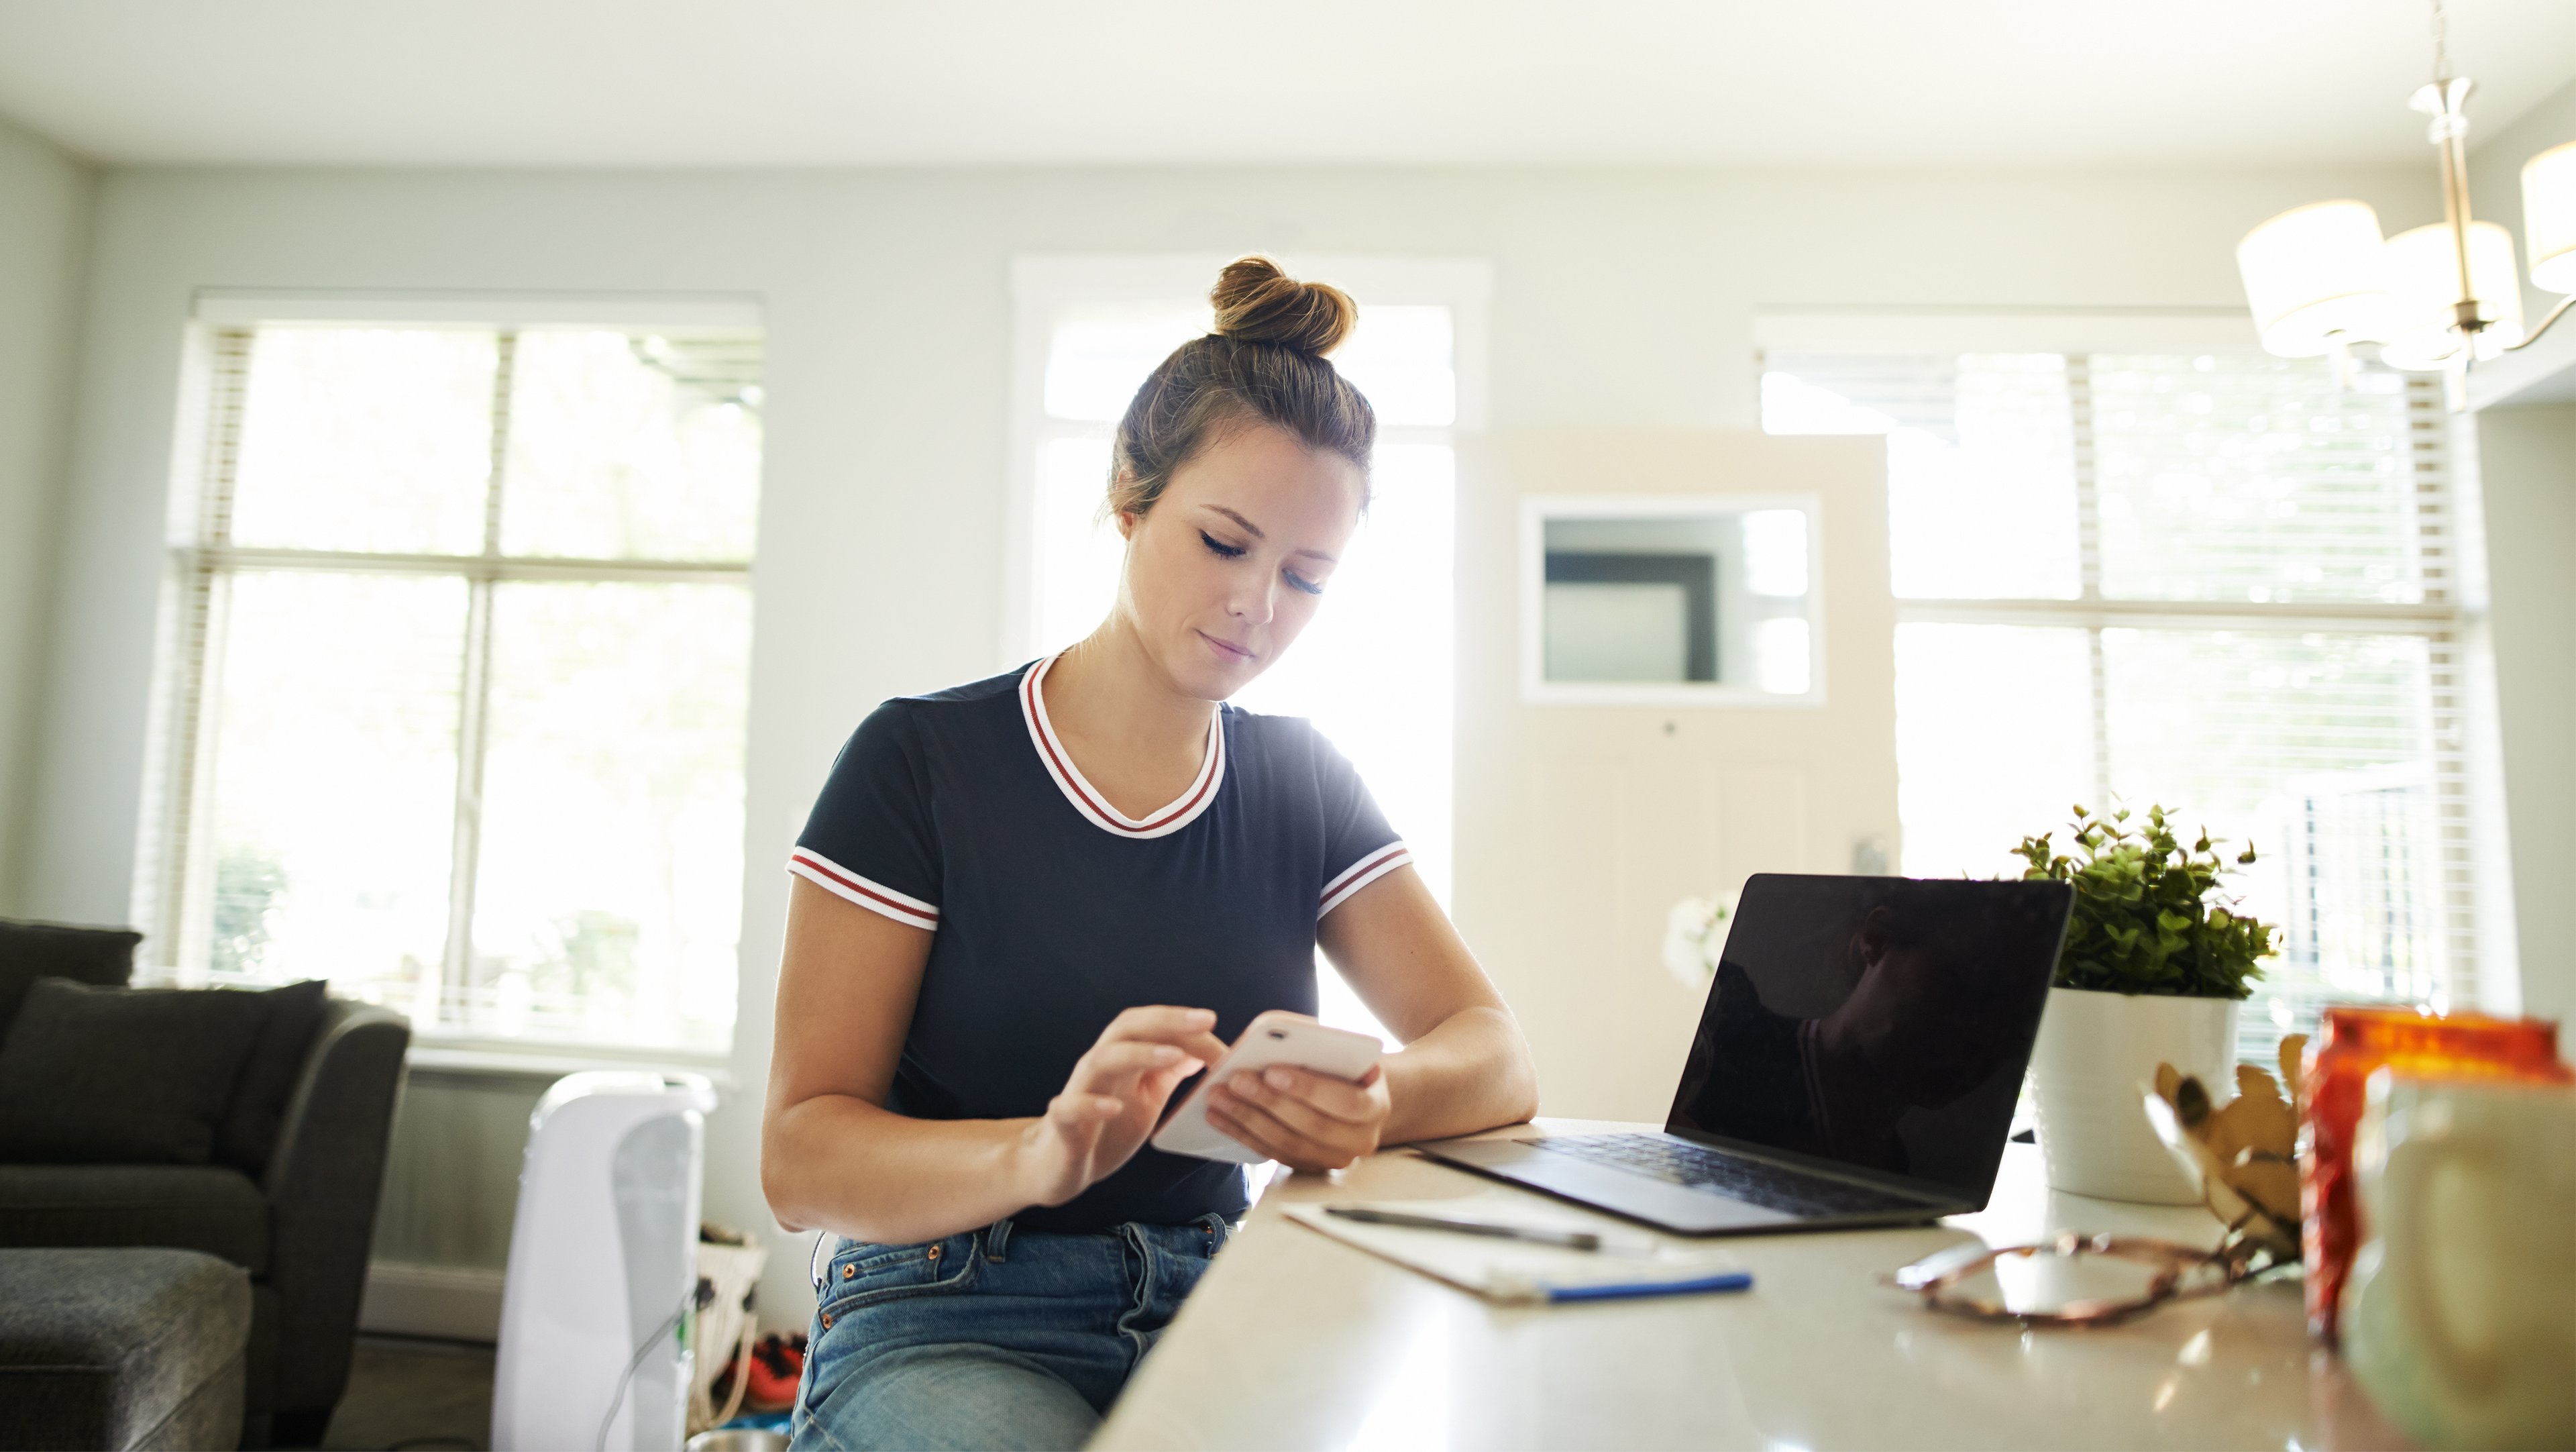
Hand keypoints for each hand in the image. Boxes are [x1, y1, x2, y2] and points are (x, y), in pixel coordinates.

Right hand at [1019, 1006, 1229, 1207]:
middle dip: (1167, 1021)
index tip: (1217, 1026)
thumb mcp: (1147, 1097)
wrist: (1059, 1166)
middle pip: (1128, 1028)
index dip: (1186, 1025)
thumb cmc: (1106, 1128)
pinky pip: (1070, 1108)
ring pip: (1102, 1059)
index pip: (1153, 1027)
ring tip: (1173, 1056)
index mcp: (1123, 1057)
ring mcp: (1079, 1091)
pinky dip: (1091, 1105)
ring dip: (1139, 1053)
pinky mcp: (1062, 1124)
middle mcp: (1100, 1066)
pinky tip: (1115, 1108)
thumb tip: (1203, 1049)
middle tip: (1205, 1021)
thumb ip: (1169, 1072)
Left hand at [1205, 1059, 1391, 1173]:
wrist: (1356, 1097)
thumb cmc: (1345, 1067)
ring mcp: (1333, 1159)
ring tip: (1218, 1096)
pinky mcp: (1307, 1167)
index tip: (1272, 1070)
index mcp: (1375, 1106)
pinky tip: (1218, 1116)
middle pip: (1312, 1126)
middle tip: (1236, 1080)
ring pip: (1287, 1144)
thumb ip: (1323, 1048)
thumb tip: (1280, 1039)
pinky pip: (1272, 1153)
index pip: (1345, 1102)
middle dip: (1269, 1102)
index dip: (1308, 1088)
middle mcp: (1359, 1140)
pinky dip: (1242, 1134)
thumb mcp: (1345, 1053)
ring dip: (1247, 1119)